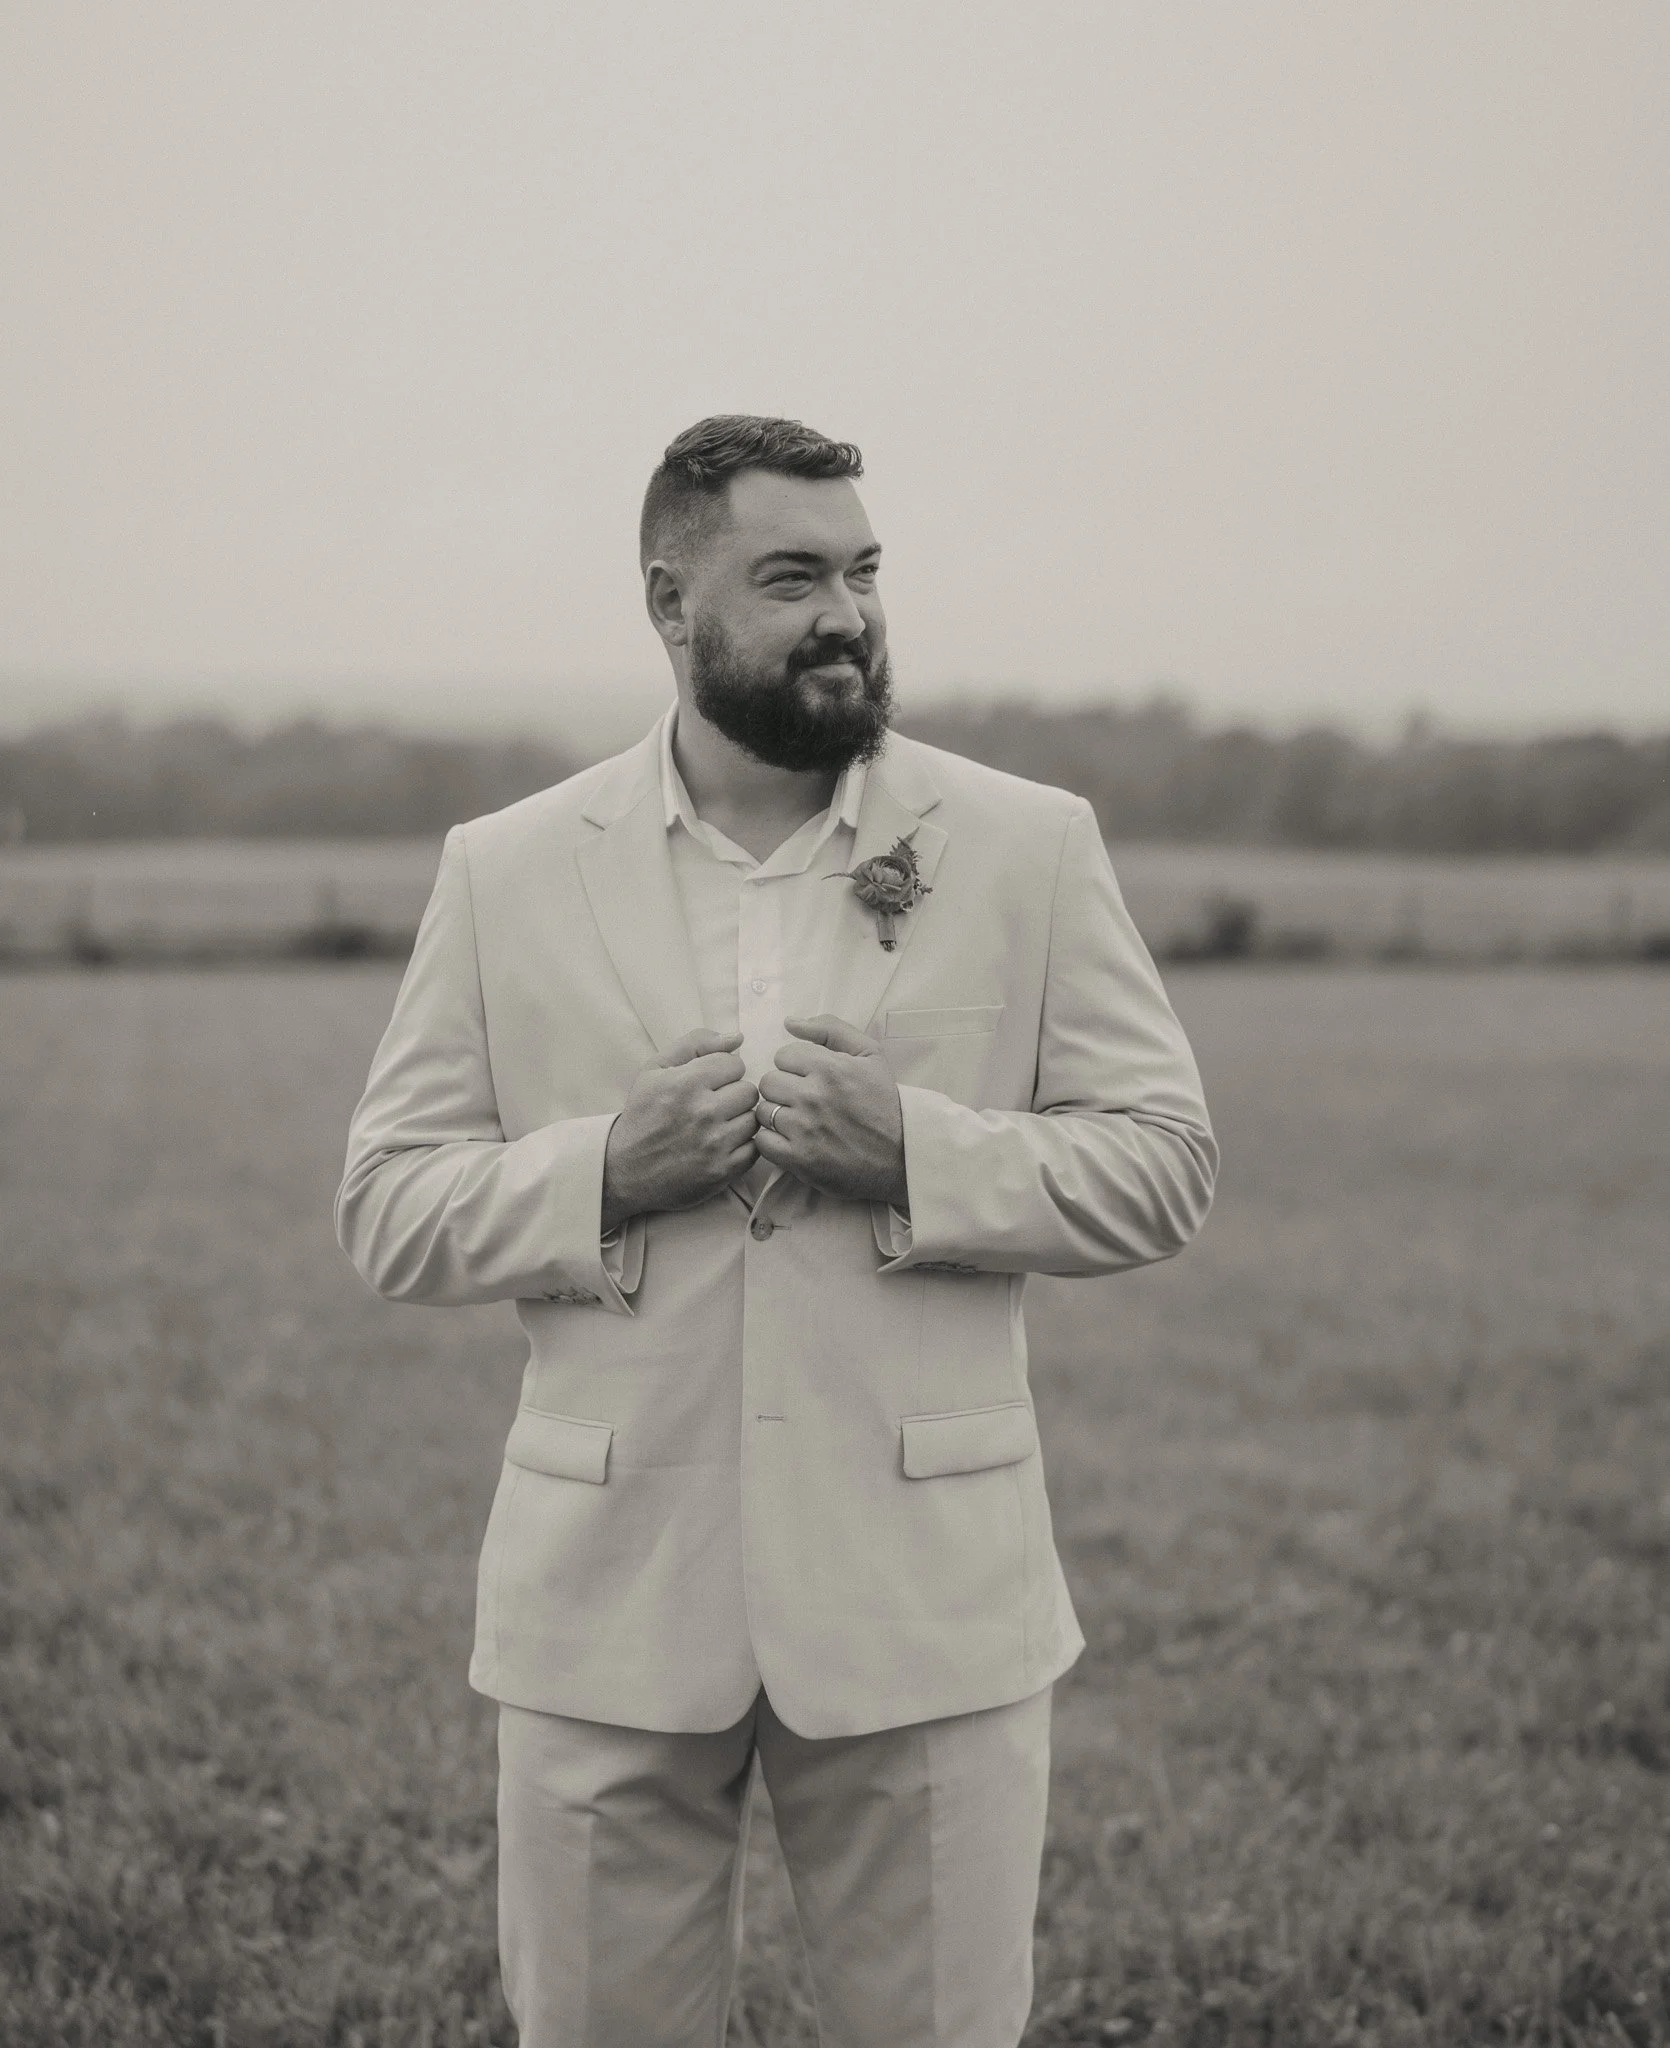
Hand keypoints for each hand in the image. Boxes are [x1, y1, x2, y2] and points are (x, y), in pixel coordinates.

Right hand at [601, 1030, 758, 1229]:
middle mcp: (703, 1113)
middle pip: (748, 1090)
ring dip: (739, 1120)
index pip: (734, 1064)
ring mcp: (715, 1144)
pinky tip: (721, 1144)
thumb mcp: (654, 1069)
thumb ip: (695, 1044)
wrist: (626, 1170)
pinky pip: (754, 1148)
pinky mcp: (724, 1170)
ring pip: (753, 1118)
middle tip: (713, 1105)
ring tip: (717, 1125)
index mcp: (686, 1084)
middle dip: (732, 1095)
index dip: (722, 1072)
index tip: (708, 1083)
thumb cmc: (642, 1115)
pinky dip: (742, 1146)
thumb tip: (737, 1038)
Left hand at [754, 1016, 907, 1206]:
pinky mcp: (798, 1159)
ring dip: (777, 1115)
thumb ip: (831, 1029)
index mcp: (830, 1068)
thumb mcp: (870, 1054)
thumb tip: (791, 1022)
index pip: (783, 1056)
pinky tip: (791, 1140)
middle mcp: (813, 1097)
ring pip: (763, 1111)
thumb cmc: (884, 1103)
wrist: (902, 1155)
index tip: (811, 1079)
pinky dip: (772, 1141)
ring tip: (799, 1122)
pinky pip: (762, 1141)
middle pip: (768, 1082)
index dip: (796, 1066)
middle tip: (804, 1101)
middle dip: (784, 1089)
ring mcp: (803, 1130)